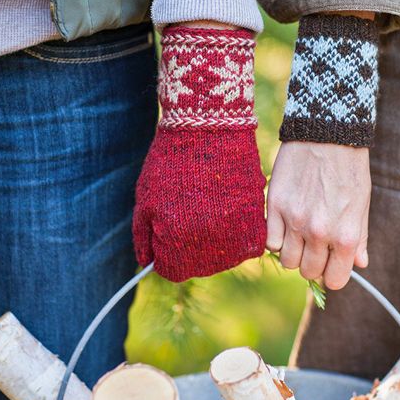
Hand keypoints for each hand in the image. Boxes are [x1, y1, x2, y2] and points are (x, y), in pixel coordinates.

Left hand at [133, 25, 265, 281]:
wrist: (208, 129)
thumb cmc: (170, 162)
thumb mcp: (145, 200)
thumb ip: (143, 236)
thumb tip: (147, 262)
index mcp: (176, 242)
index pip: (170, 270)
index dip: (164, 254)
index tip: (165, 236)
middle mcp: (209, 246)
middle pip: (197, 267)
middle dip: (187, 250)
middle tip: (186, 220)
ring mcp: (236, 233)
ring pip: (224, 258)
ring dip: (214, 244)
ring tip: (207, 214)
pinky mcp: (256, 219)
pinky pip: (247, 243)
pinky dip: (237, 235)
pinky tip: (226, 213)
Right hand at [266, 141, 370, 289]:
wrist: (326, 134)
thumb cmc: (349, 168)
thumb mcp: (362, 203)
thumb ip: (359, 238)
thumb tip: (359, 264)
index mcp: (345, 235)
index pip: (334, 280)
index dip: (331, 274)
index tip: (328, 264)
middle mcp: (319, 232)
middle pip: (307, 272)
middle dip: (311, 263)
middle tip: (313, 246)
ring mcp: (294, 220)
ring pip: (286, 261)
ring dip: (293, 252)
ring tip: (297, 235)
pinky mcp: (275, 206)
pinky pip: (269, 241)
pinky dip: (276, 238)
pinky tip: (284, 225)